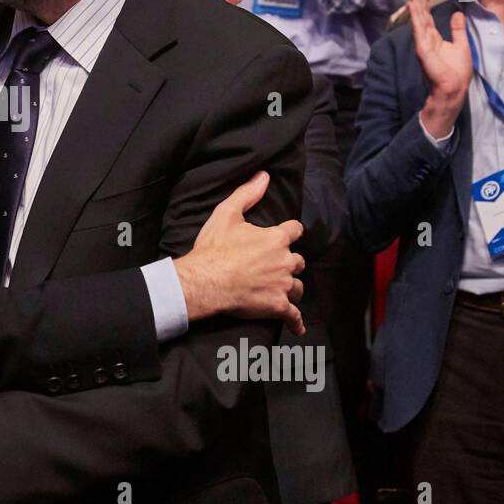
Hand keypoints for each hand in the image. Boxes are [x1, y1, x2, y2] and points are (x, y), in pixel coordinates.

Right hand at [174, 172, 305, 335]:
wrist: (205, 281)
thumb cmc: (214, 249)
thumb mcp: (227, 214)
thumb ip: (247, 193)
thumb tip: (264, 176)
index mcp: (276, 239)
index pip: (295, 231)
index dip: (289, 233)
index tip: (283, 237)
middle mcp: (285, 261)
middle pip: (298, 261)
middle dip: (289, 263)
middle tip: (274, 267)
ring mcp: (283, 285)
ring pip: (297, 287)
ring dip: (290, 288)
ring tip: (281, 291)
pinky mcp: (277, 306)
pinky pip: (293, 315)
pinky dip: (296, 322)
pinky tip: (297, 327)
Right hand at [408, 0, 470, 137]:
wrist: (454, 87)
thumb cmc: (457, 70)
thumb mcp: (461, 44)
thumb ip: (457, 29)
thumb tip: (458, 14)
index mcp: (434, 37)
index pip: (427, 15)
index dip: (425, 0)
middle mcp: (425, 37)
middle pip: (421, 13)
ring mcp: (423, 42)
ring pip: (418, 17)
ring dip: (415, 1)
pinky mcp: (423, 48)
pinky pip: (419, 29)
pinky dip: (415, 16)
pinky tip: (413, 4)